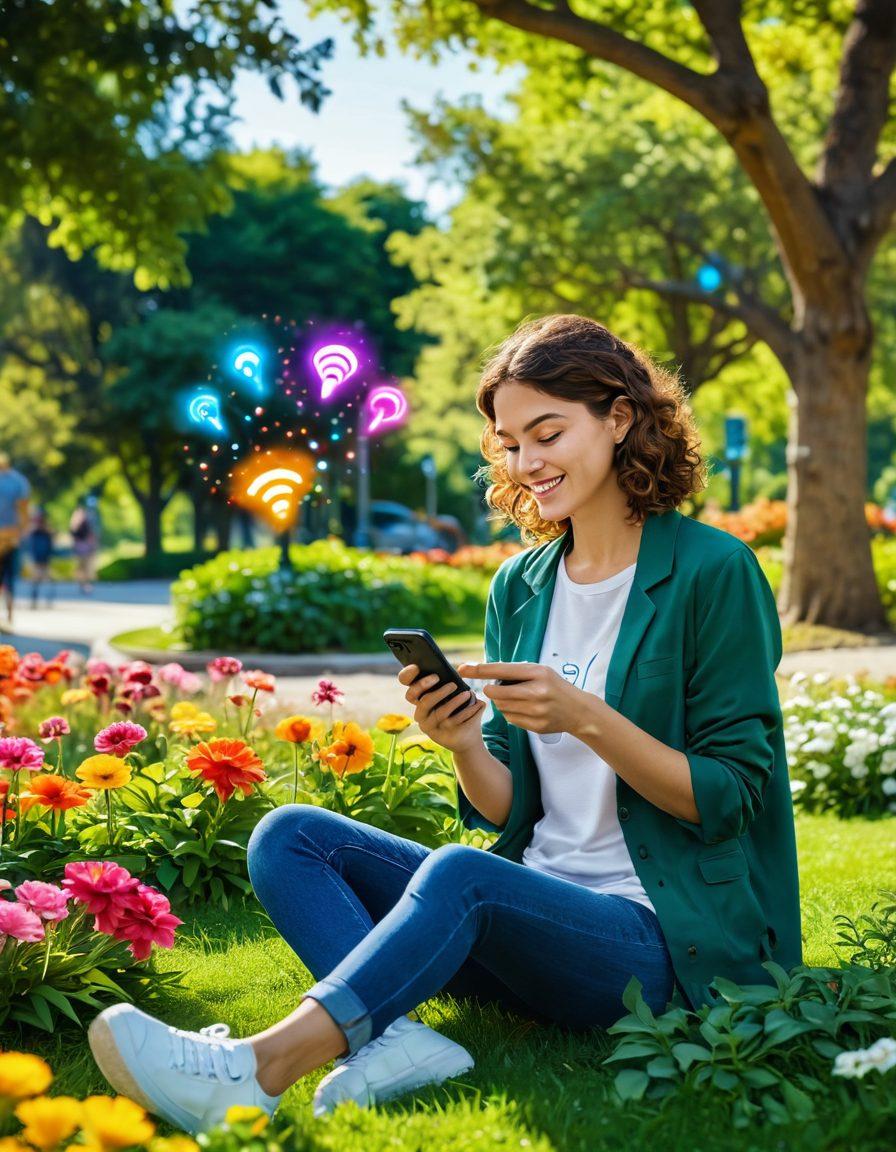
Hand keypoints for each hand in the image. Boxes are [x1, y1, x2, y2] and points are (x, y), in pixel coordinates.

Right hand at [397, 663, 486, 752]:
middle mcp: (420, 711)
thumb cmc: (459, 708)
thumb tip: (462, 669)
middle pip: (418, 698)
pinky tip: (477, 705)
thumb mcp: (455, 693)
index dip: (408, 674)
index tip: (418, 667)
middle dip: (430, 688)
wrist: (467, 736)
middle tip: (449, 683)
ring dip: (455, 702)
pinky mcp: (437, 735)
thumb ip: (451, 683)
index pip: (405, 681)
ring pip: (439, 712)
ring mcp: (427, 725)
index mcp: (420, 696)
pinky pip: (452, 722)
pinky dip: (466, 712)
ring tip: (468, 694)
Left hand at [455, 661, 583, 735]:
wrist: (578, 711)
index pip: (502, 670)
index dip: (480, 670)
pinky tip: (525, 710)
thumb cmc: (555, 686)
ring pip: (501, 707)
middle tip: (496, 688)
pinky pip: (510, 719)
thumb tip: (485, 675)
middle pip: (496, 692)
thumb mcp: (540, 671)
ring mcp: (536, 712)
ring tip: (518, 698)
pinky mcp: (536, 726)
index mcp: (538, 673)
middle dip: (491, 690)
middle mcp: (537, 692)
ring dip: (502, 702)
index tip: (462, 668)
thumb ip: (516, 672)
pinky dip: (511, 713)